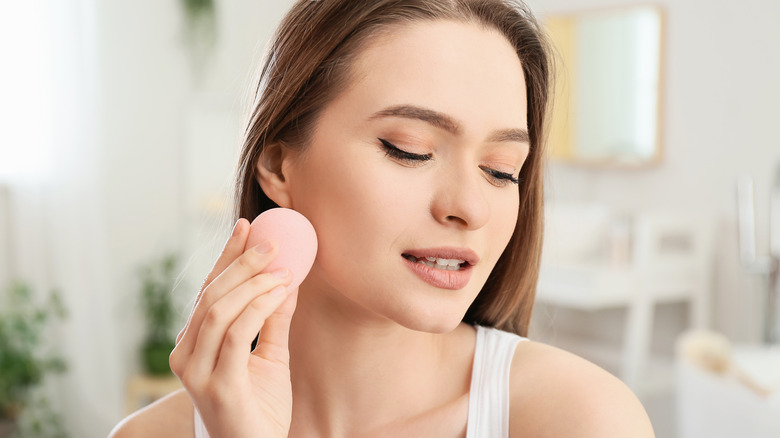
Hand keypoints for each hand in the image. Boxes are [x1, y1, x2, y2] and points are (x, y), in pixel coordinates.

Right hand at [170, 218, 297, 437]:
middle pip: (210, 295)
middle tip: (271, 240)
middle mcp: (186, 354)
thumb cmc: (259, 409)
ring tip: (283, 268)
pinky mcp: (218, 385)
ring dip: (254, 282)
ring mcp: (197, 372)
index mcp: (194, 344)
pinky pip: (237, 334)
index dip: (226, 256)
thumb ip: (274, 320)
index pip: (208, 291)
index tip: (247, 227)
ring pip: (220, 310)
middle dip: (241, 262)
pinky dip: (260, 306)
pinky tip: (280, 291)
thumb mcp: (270, 356)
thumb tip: (288, 279)